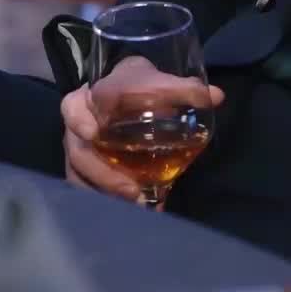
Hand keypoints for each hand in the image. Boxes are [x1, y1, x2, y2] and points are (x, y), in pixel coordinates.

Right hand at [62, 74, 224, 201]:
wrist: (128, 93)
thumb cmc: (139, 86)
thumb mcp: (157, 82)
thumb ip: (183, 88)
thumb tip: (217, 96)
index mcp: (88, 99)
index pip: (73, 108)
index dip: (79, 121)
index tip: (94, 134)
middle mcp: (77, 128)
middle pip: (77, 153)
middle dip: (102, 174)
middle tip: (131, 190)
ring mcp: (80, 151)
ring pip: (80, 176)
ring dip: (105, 193)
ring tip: (136, 205)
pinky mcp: (86, 172)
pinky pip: (88, 189)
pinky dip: (109, 201)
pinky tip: (136, 210)